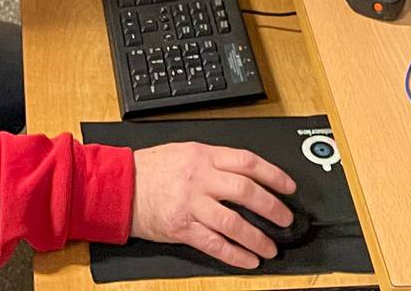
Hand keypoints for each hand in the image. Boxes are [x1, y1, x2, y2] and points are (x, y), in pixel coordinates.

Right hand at [129, 143, 297, 268]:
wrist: (120, 186)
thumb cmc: (152, 169)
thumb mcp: (185, 151)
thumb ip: (214, 160)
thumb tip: (247, 172)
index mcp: (203, 156)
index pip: (248, 162)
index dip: (274, 175)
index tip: (289, 187)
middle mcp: (200, 178)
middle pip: (246, 191)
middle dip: (272, 207)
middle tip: (285, 219)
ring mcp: (191, 204)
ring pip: (233, 222)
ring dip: (257, 237)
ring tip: (271, 247)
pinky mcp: (182, 228)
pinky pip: (214, 243)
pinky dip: (235, 254)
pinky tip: (249, 259)